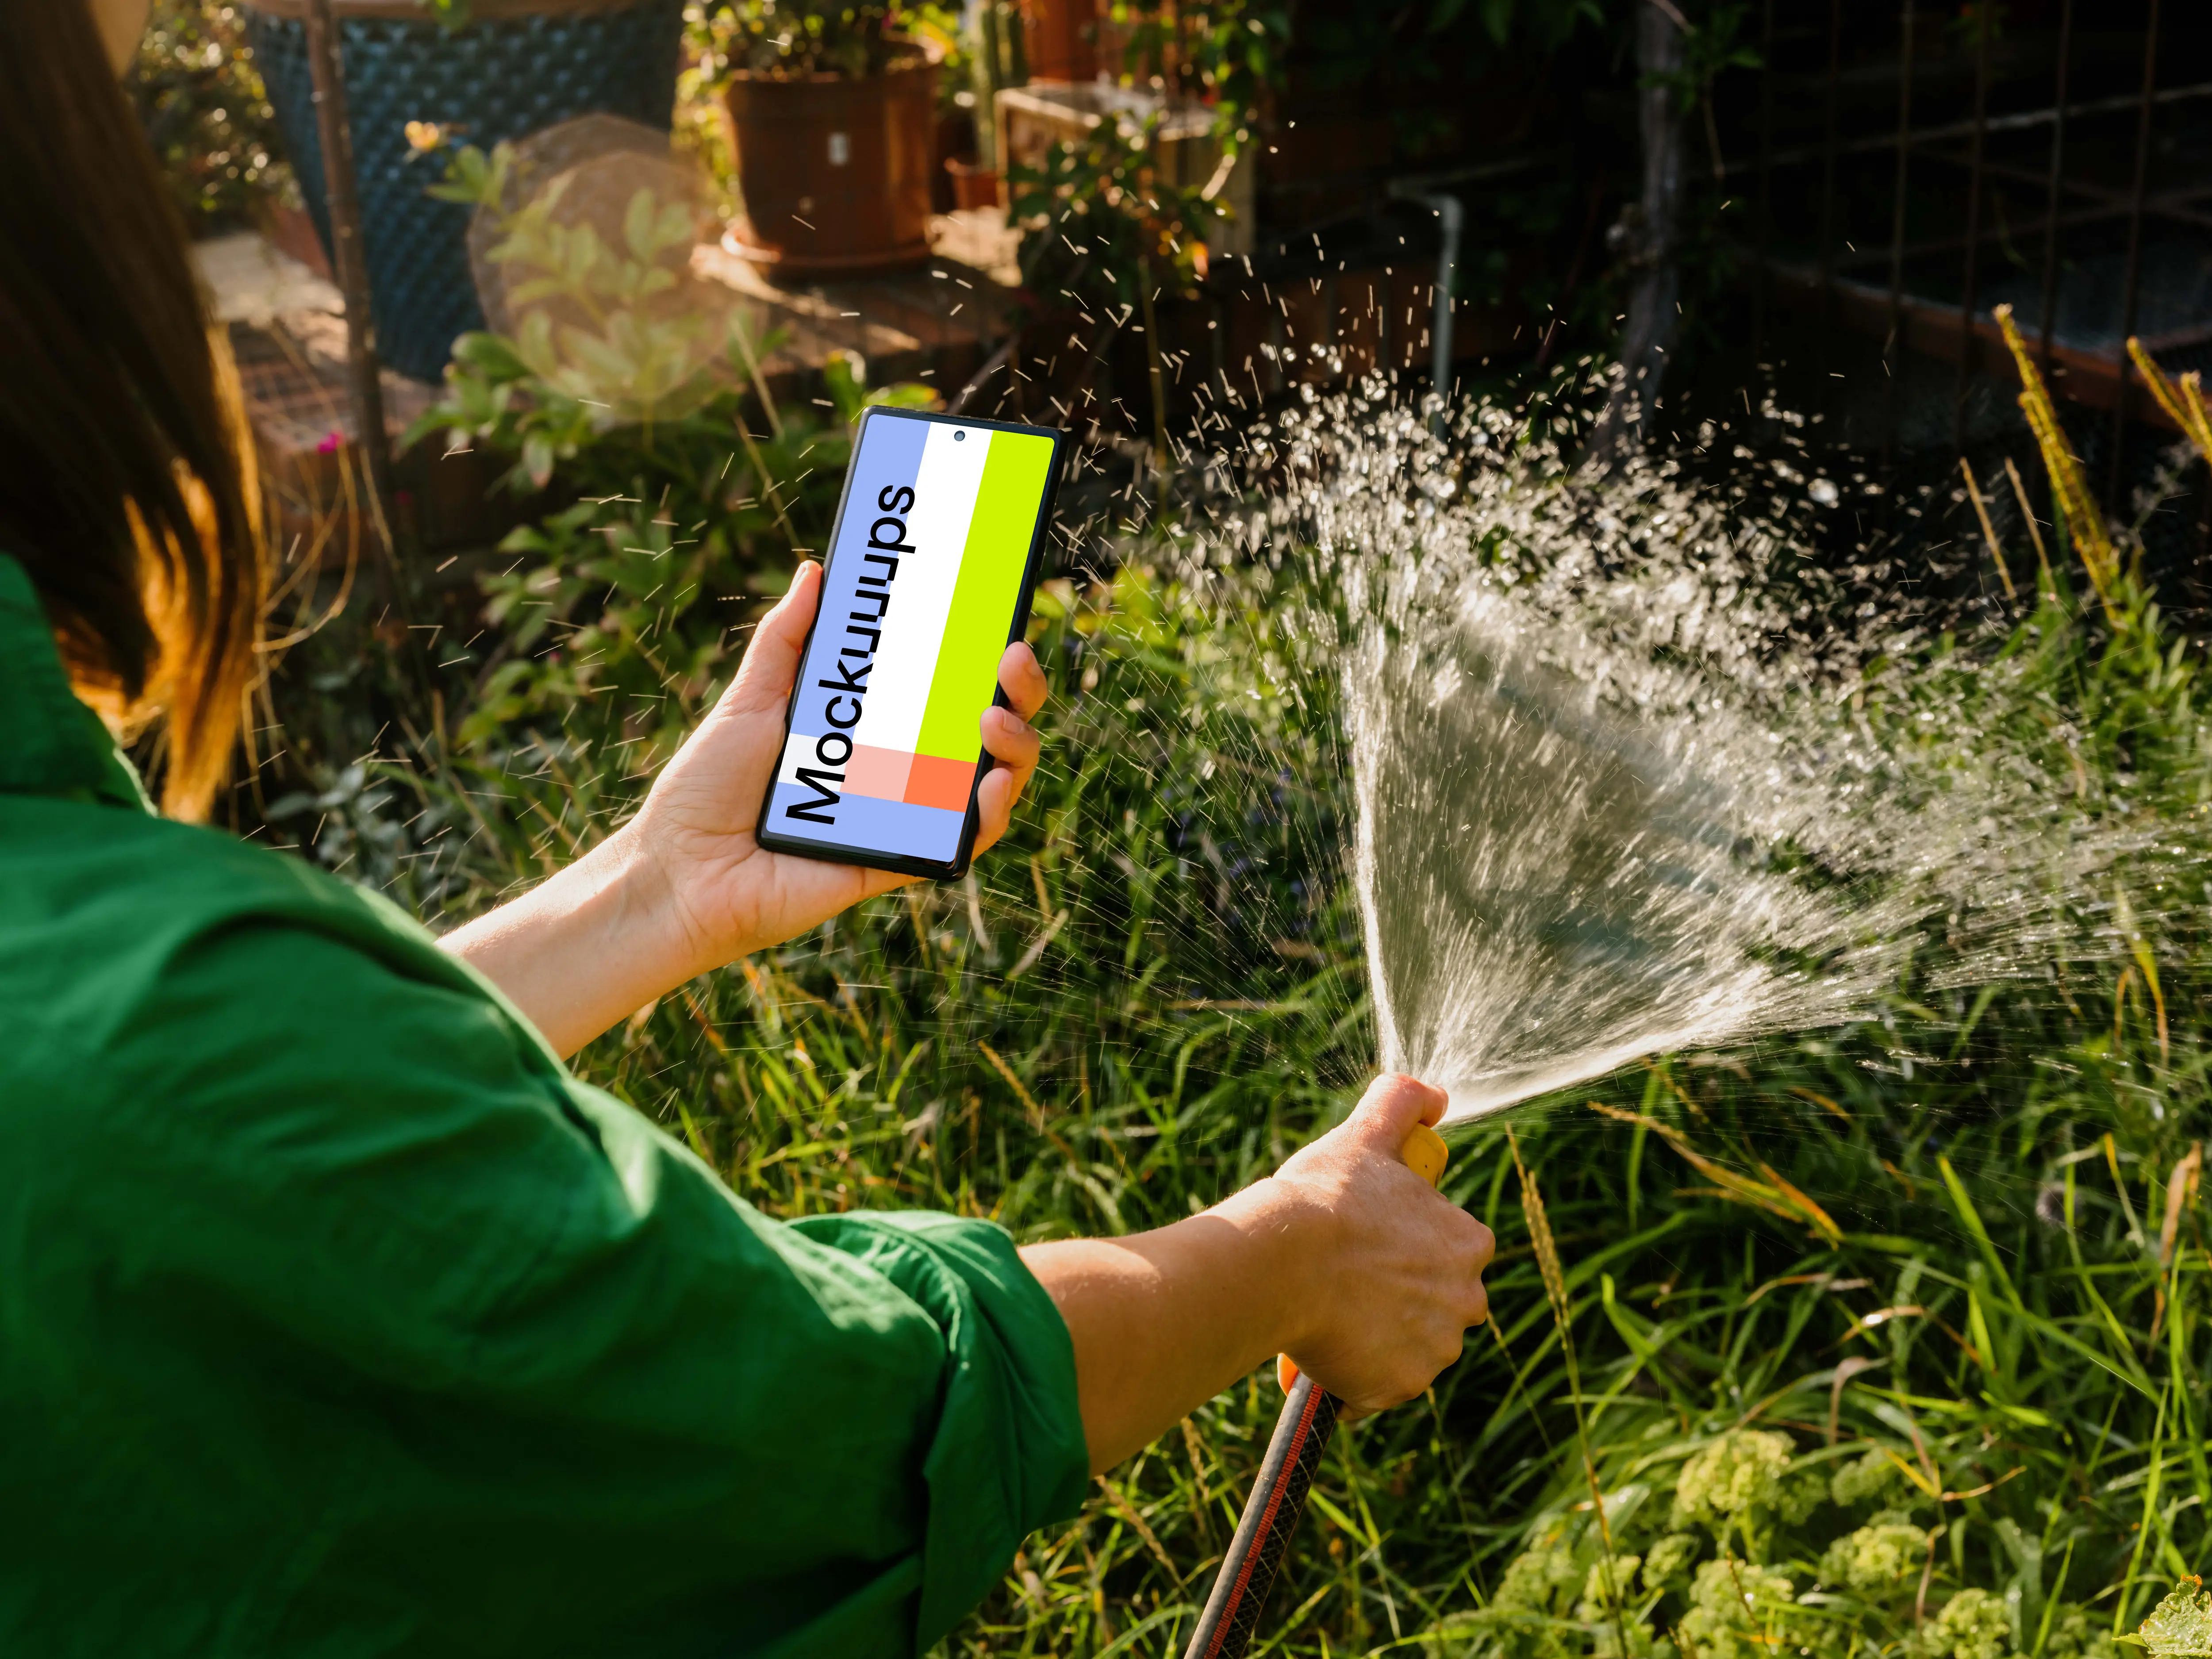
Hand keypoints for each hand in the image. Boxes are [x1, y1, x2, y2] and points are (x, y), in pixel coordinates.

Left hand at [440, 561, 1047, 1055]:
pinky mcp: (896, 862)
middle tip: (1012, 656)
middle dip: (1020, 690)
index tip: (998, 616)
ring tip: (993, 718)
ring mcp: (903, 816)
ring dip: (1015, 747)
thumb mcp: (749, 701)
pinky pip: (960, 843)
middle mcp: (899, 770)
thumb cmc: (705, 790)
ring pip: (992, 783)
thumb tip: (816, 571)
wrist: (677, 870)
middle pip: (988, 730)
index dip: (983, 655)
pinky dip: (986, 814)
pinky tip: (988, 785)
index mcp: (871, 727)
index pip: (946, 686)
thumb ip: (787, 642)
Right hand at [1265, 1075, 1492, 1417]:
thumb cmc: (1325, 1199)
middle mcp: (1467, 1301)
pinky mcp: (1400, 1387)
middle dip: (1395, 1295)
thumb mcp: (1366, 1136)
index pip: (1449, 1251)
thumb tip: (1435, 1094)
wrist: (1282, 1264)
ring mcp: (1435, 1350)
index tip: (1367, 1241)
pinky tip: (1324, 1345)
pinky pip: (1380, 1386)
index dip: (1405, 1247)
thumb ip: (1404, 1104)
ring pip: (1407, 1344)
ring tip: (1328, 1309)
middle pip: (1432, 1302)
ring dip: (1376, 1334)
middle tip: (1343, 1277)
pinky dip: (1356, 1375)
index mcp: (1469, 1243)